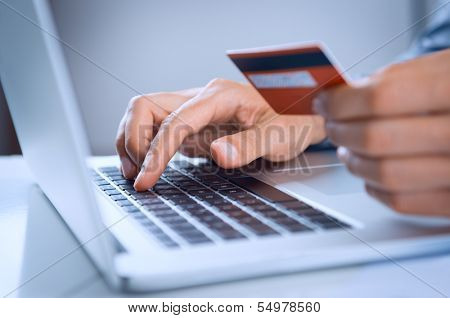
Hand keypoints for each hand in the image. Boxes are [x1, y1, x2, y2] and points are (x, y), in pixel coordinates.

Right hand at [116, 79, 325, 189]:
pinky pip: (158, 129)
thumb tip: (218, 153)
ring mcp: (195, 111)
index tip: (147, 179)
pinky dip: (146, 146)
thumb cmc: (294, 120)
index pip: (175, 121)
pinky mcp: (195, 125)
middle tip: (138, 174)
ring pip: (146, 114)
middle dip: (133, 139)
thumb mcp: (280, 136)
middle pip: (146, 105)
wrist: (301, 113)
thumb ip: (250, 144)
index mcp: (219, 96)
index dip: (156, 151)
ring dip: (133, 140)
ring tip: (136, 172)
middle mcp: (201, 98)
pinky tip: (148, 166)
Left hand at [314, 49, 449, 216]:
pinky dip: (374, 188)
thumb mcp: (446, 67)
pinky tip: (370, 173)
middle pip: (378, 139)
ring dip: (354, 161)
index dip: (343, 101)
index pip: (382, 97)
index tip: (326, 101)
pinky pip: (402, 202)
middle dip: (341, 130)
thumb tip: (343, 96)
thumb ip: (397, 79)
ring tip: (346, 147)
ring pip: (386, 175)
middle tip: (332, 123)